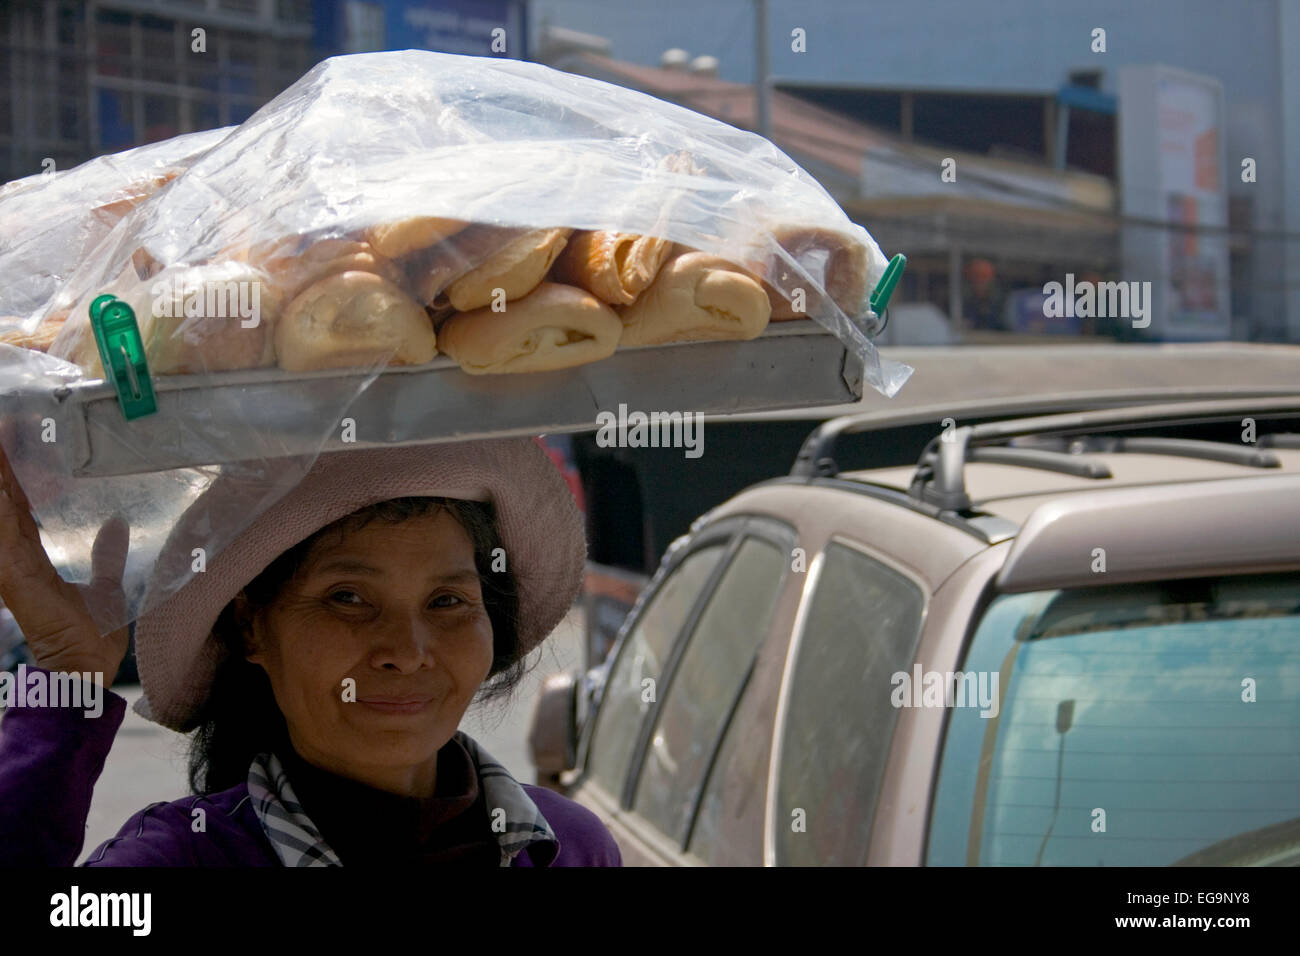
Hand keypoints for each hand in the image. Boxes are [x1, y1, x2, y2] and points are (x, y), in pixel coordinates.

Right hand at [0, 439, 128, 687]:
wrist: (84, 671)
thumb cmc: (90, 638)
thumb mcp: (107, 588)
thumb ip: (108, 556)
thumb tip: (116, 525)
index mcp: (29, 558)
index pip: (16, 507)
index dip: (9, 476)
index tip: (6, 439)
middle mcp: (14, 558)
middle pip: (3, 501)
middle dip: (0, 465)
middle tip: (1, 423)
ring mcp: (12, 567)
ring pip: (0, 512)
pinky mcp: (17, 578)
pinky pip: (7, 537)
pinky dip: (2, 510)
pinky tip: (1, 487)